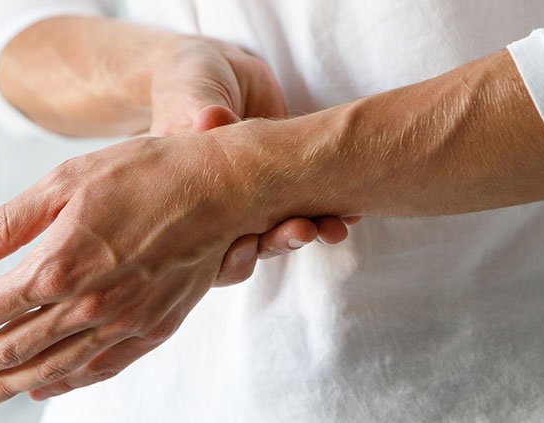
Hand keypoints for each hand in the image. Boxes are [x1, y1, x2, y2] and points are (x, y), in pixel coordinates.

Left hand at [0, 129, 282, 408]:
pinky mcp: (154, 326)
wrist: (220, 188)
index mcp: (60, 264)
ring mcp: (123, 321)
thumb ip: (14, 220)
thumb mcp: (68, 179)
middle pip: (14, 347)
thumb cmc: (148, 174)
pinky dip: (68, 383)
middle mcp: (88, 304)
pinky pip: (102, 367)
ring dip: (9, 385)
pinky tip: (48, 388)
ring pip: (53, 366)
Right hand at [149, 36, 358, 284]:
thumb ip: (198, 111)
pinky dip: (332, 209)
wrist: (221, 70)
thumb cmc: (191, 81)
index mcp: (191, 199)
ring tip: (336, 228)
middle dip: (279, 242)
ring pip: (283, 229)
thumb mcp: (191, 94)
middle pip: (252, 245)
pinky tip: (352, 212)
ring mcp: (258, 198)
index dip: (230, 254)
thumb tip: (207, 118)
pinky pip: (310, 204)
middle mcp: (225, 209)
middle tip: (305, 230)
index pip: (208, 247)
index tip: (249, 244)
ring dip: (313, 231)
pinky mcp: (287, 181)